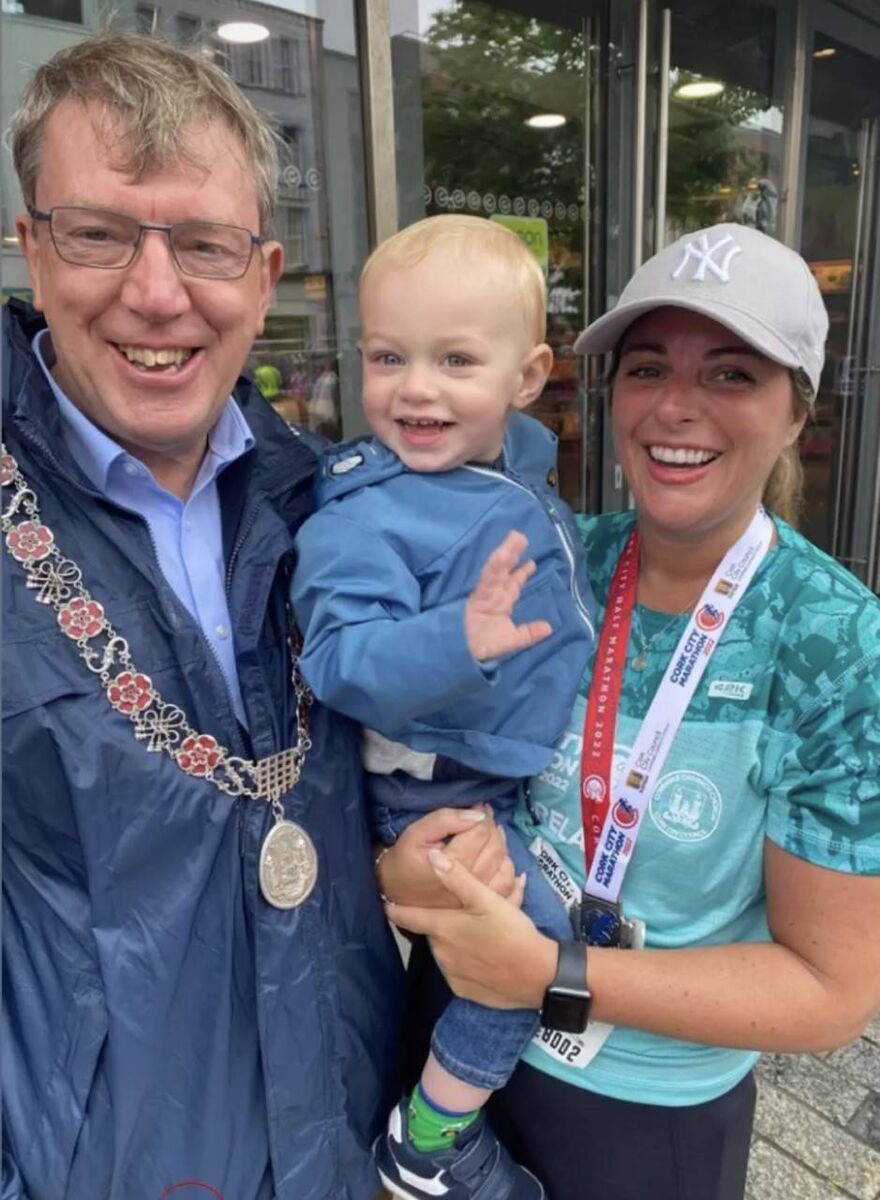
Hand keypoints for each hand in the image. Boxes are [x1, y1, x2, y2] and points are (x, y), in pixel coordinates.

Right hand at [377, 807, 515, 907]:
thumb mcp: (416, 833)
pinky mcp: (481, 907)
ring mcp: (478, 899)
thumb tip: (477, 814)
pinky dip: (512, 871)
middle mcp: (470, 884)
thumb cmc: (405, 861)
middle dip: (493, 828)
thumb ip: (445, 820)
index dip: (483, 814)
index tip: (478, 805)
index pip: (481, 832)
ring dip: (503, 846)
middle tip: (485, 818)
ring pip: (505, 867)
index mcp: (454, 864)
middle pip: (496, 848)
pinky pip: (508, 888)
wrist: (396, 894)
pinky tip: (506, 860)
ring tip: (493, 835)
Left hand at [387, 849, 557, 1008]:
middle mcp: (441, 953)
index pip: (410, 917)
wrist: (537, 975)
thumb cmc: (511, 931)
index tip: (386, 905)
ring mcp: (452, 974)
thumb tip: (431, 855)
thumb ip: (457, 878)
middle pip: (435, 932)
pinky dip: (468, 963)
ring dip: (458, 942)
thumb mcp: (486, 899)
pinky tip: (487, 957)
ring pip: (448, 951)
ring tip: (483, 936)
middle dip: (446, 924)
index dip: (397, 910)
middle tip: (469, 917)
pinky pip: (460, 972)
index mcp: (443, 928)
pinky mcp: (464, 991)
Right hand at [465, 531, 552, 661]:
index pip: (514, 584)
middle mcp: (494, 595)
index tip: (532, 561)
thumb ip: (530, 633)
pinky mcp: (477, 596)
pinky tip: (501, 555)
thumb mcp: (514, 641)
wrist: (467, 655)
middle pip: (505, 570)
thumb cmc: (487, 648)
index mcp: (502, 604)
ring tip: (514, 538)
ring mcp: (486, 594)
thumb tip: (550, 627)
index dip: (522, 572)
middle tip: (521, 537)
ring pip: (497, 569)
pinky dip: (494, 567)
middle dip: (512, 554)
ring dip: (505, 553)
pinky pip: (487, 579)